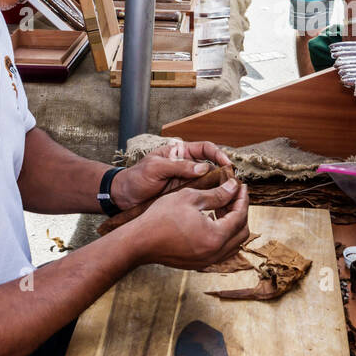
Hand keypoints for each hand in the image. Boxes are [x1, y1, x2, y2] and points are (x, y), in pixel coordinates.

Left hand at [111, 140, 232, 208]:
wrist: (123, 198)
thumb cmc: (136, 178)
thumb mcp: (155, 168)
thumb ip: (178, 166)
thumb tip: (203, 168)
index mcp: (180, 153)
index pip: (205, 149)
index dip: (218, 154)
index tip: (227, 164)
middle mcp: (187, 166)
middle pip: (212, 166)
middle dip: (224, 174)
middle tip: (232, 184)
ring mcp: (187, 182)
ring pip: (210, 183)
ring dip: (219, 188)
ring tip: (229, 196)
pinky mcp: (185, 196)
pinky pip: (201, 196)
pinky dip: (211, 199)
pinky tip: (217, 206)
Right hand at [124, 179, 249, 270]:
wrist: (139, 241)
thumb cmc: (161, 218)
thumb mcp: (191, 198)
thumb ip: (217, 194)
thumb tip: (234, 187)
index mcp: (216, 237)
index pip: (240, 216)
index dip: (242, 199)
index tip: (241, 186)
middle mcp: (215, 253)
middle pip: (242, 232)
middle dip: (241, 211)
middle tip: (234, 195)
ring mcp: (207, 261)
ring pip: (233, 243)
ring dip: (233, 224)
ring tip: (224, 206)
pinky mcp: (198, 263)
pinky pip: (221, 250)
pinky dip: (223, 235)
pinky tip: (213, 220)